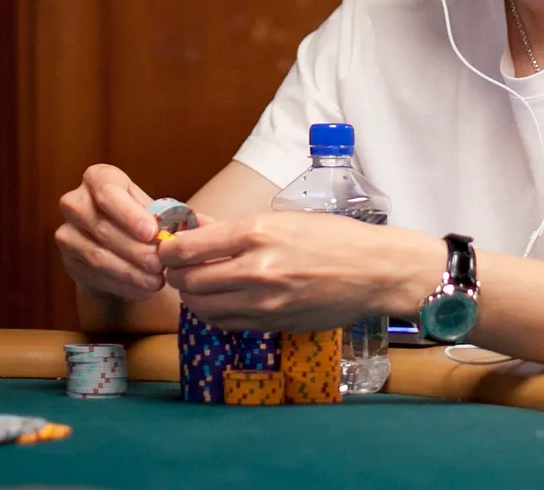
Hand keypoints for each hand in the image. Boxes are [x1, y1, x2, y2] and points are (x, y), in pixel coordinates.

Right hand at [55, 164, 171, 302]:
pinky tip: (142, 291)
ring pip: (96, 255)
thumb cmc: (143, 219)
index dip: (129, 214)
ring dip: (128, 272)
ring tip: (155, 282)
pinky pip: (93, 275)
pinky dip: (120, 285)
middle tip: (160, 265)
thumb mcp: (159, 210)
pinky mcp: (68, 260)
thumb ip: (180, 217)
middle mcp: (76, 201)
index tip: (152, 233)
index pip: (108, 193)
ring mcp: (67, 232)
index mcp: (99, 178)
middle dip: (134, 250)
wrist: (117, 242)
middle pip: (102, 227)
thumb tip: (206, 224)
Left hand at [160, 212, 436, 332]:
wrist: (375, 271)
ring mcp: (263, 302)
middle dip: (176, 275)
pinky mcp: (271, 323)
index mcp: (257, 233)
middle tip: (179, 268)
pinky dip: (214, 313)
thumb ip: (236, 227)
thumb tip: (197, 227)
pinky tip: (221, 301)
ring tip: (199, 285)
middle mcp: (255, 268)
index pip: (188, 248)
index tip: (168, 247)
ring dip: (192, 296)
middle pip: (188, 281)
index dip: (169, 249)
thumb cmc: (336, 237)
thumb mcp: (286, 219)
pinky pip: (225, 323)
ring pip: (201, 307)